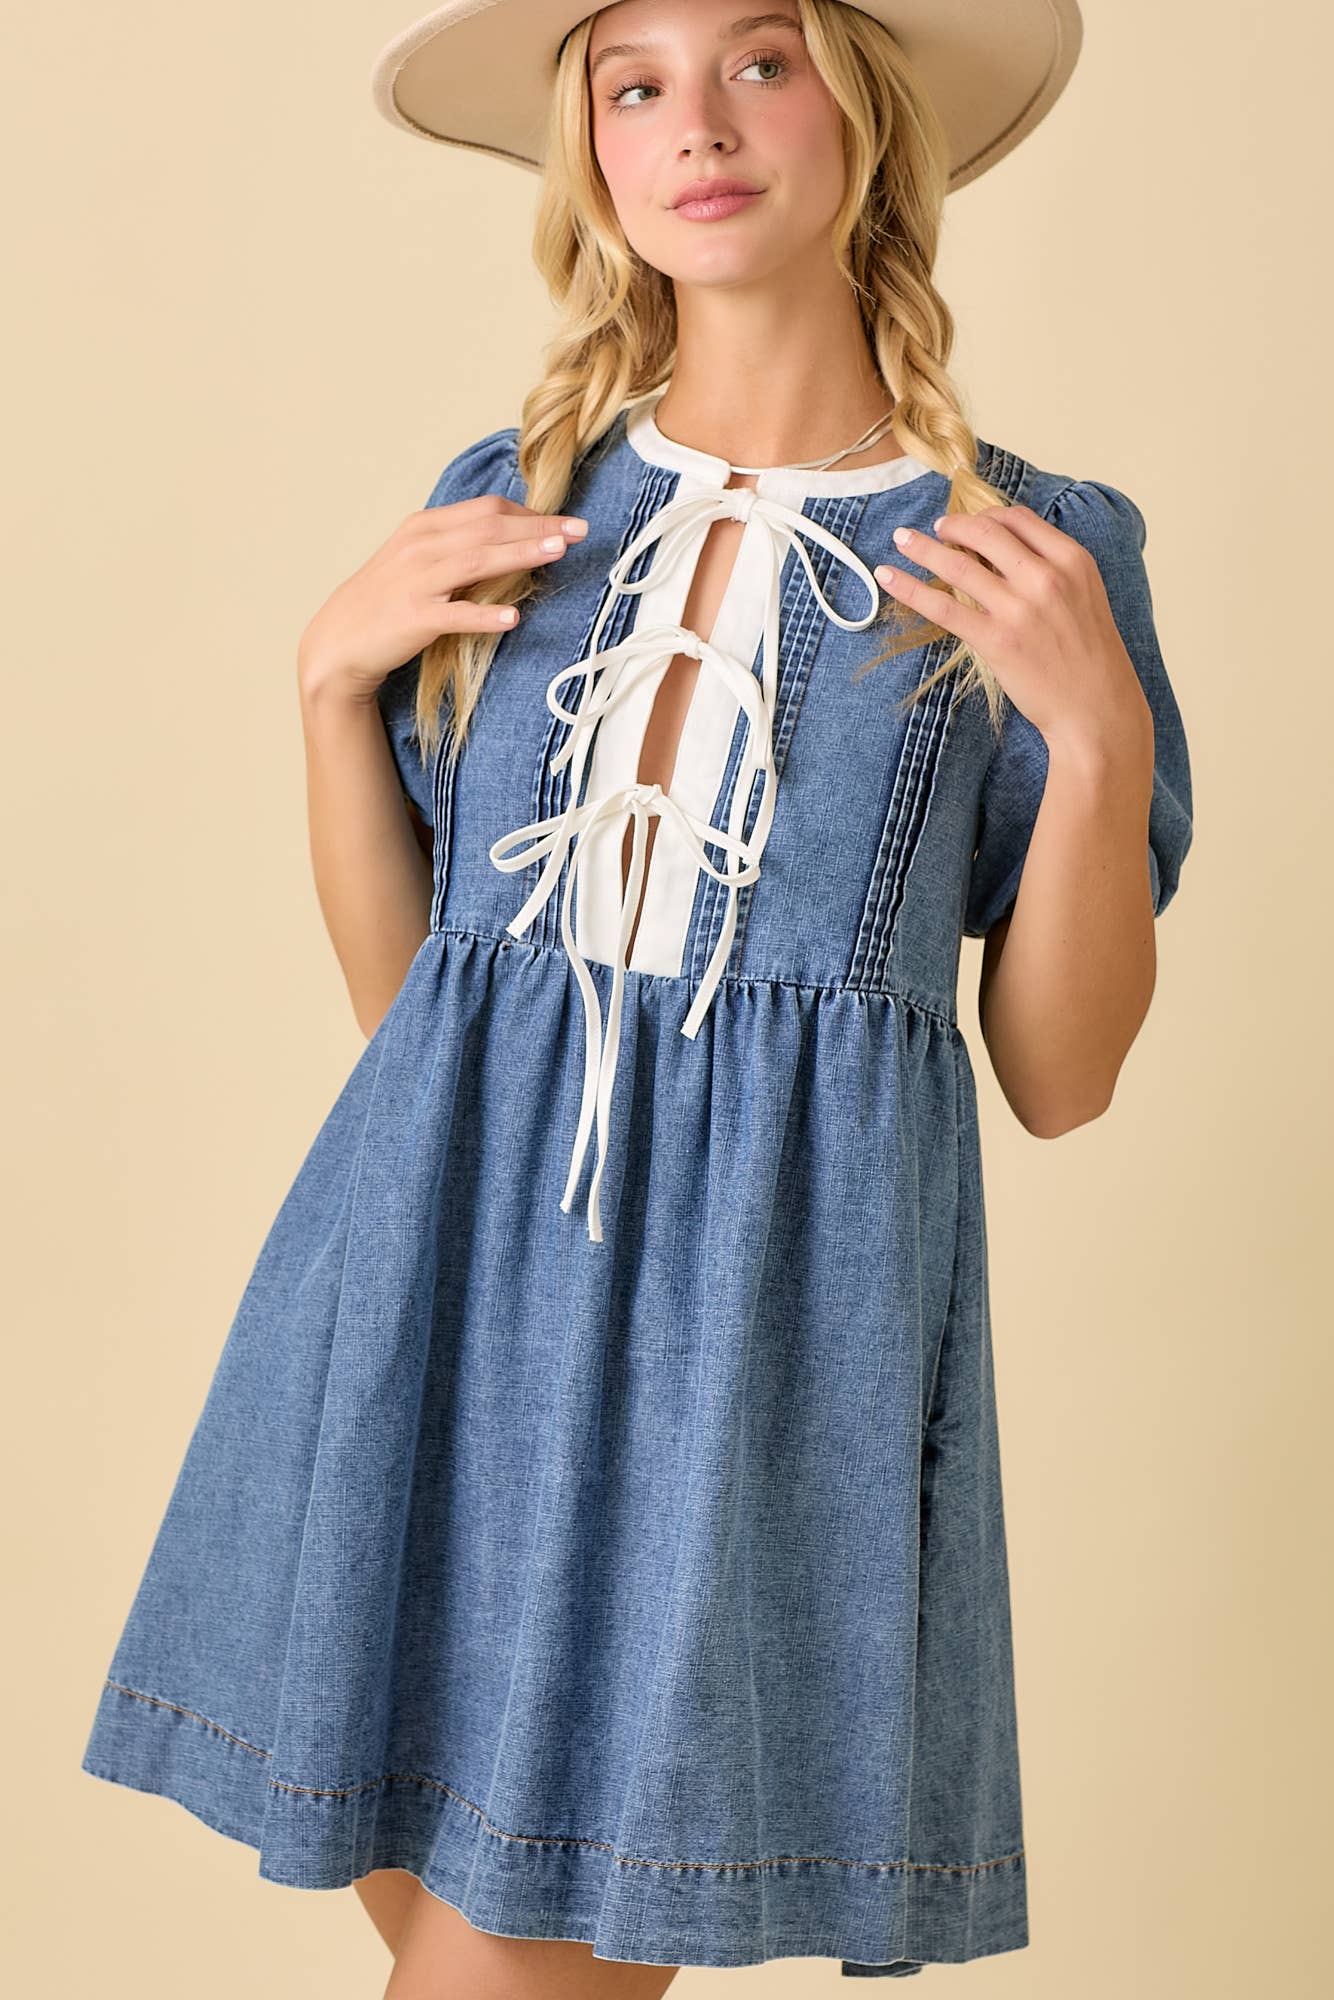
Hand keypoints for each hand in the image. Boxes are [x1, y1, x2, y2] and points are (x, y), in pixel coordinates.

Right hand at [296, 495, 588, 702]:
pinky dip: (484, 615)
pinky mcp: (413, 619)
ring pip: (476, 561)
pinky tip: (513, 617)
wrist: (339, 641)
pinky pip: (455, 615)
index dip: (529, 514)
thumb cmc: (386, 601)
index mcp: (425, 527)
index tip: (565, 521)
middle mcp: (421, 547)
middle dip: (538, 527)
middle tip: (580, 530)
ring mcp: (416, 582)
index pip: (486, 510)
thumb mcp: (418, 561)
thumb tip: (509, 540)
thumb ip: (457, 546)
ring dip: (520, 554)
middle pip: (488, 528)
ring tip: (558, 552)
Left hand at [874, 507, 1151, 747]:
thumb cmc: (1090, 657)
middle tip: (933, 529)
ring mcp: (1019, 608)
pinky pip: (943, 607)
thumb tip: (1001, 554)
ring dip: (923, 548)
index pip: (1019, 519)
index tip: (969, 523)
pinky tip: (889, 577)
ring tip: (903, 540)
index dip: (987, 516)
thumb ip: (1051, 570)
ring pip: (958, 565)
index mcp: (1072, 560)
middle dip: (952, 526)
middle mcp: (1046, 577)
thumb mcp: (1084, 596)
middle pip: (985, 533)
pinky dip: (911, 588)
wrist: (1096, 708)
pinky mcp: (996, 640)